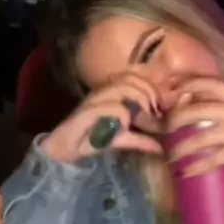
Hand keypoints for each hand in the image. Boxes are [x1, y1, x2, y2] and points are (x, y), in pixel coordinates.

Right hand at [41, 70, 162, 161]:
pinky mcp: (86, 112)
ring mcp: (93, 101)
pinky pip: (108, 107)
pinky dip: (121, 114)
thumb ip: (138, 140)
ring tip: (146, 115)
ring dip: (138, 98)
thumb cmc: (89, 140)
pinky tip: (125, 125)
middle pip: (129, 79)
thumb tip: (159, 147)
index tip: (159, 104)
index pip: (131, 76)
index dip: (148, 85)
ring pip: (120, 88)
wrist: (63, 148)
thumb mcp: (119, 140)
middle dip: (147, 92)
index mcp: (109, 93)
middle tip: (155, 110)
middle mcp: (101, 92)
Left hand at [166, 76, 223, 175]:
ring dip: (180, 149)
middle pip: (193, 110)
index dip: (184, 84)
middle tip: (164, 129)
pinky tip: (184, 173)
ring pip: (197, 138)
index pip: (206, 82)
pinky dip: (194, 168)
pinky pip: (209, 160)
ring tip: (170, 156)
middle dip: (174, 121)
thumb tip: (201, 105)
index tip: (169, 89)